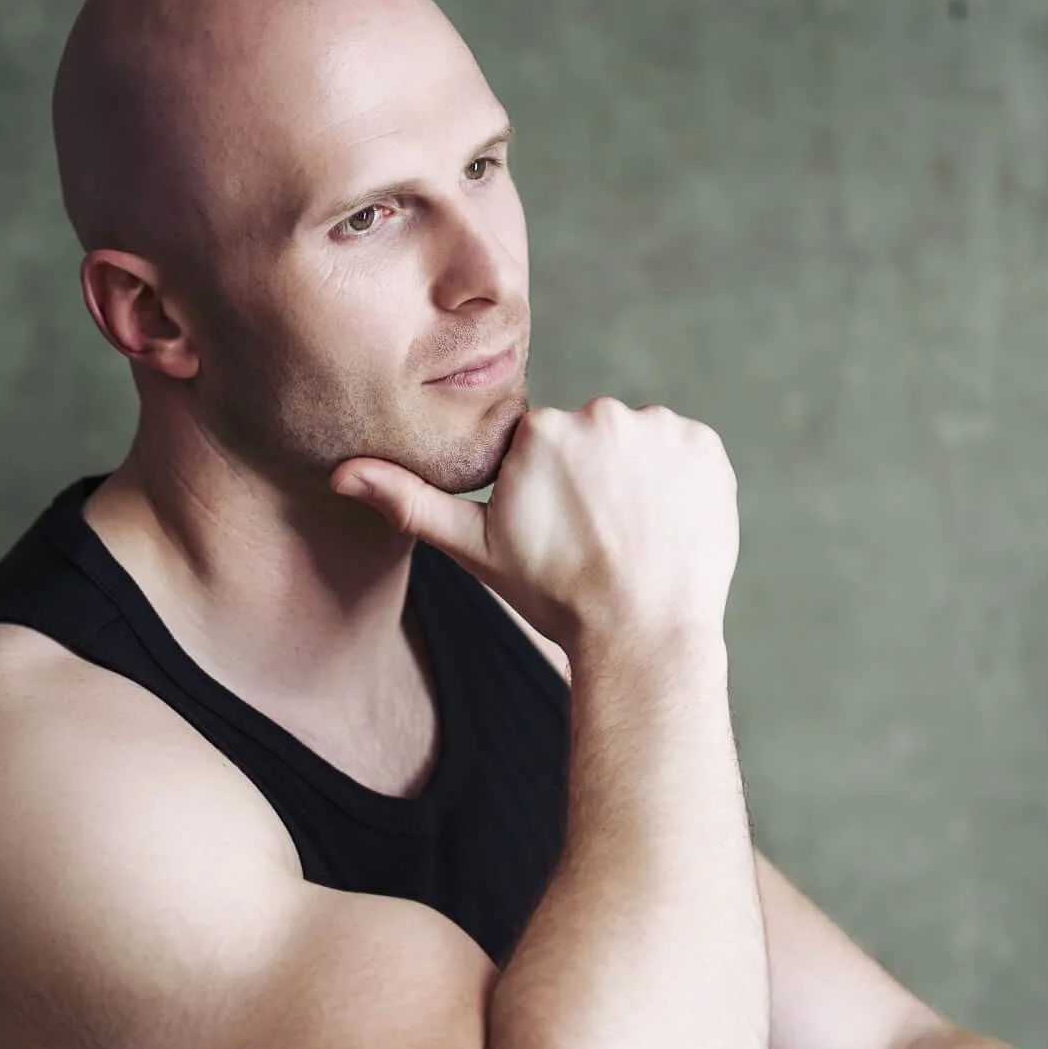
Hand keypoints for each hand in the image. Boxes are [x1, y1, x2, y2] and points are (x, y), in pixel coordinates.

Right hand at [331, 398, 737, 661]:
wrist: (642, 634)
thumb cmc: (555, 597)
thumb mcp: (475, 550)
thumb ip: (412, 502)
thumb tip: (342, 474)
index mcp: (540, 431)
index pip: (543, 446)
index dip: (550, 492)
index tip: (561, 532)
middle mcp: (599, 414)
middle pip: (592, 439)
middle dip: (594, 479)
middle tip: (597, 538)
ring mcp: (658, 429)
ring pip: (638, 443)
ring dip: (638, 478)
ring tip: (633, 535)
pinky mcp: (705, 446)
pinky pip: (686, 452)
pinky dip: (680, 482)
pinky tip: (666, 526)